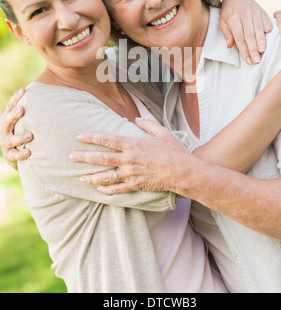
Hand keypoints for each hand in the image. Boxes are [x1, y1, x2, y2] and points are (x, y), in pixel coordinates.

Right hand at [0, 88, 31, 169]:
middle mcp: (5, 129)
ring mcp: (5, 142)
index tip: (24, 90)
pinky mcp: (9, 154)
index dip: (16, 98)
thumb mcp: (24, 120)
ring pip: (11, 139)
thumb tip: (52, 94)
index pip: (10, 106)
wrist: (13, 152)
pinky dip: (21, 154)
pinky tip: (28, 152)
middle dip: (14, 115)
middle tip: (22, 110)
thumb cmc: (21, 130)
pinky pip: (14, 155)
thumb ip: (33, 110)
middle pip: (8, 120)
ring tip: (30, 136)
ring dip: (20, 137)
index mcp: (8, 118)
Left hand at [70, 119, 185, 193]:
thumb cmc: (173, 150)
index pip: (107, 139)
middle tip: (71, 157)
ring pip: (105, 176)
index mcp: (132, 144)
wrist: (181, 171)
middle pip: (101, 158)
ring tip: (80, 178)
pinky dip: (106, 190)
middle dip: (84, 157)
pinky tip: (98, 189)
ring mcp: (130, 173)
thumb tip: (136, 119)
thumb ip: (147, 124)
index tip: (79, 136)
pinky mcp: (134, 185)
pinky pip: (117, 189)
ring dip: (91, 177)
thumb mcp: (161, 132)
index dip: (91, 138)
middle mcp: (128, 159)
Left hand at [220, 0, 272, 64]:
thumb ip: (226, 33)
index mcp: (233, 19)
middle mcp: (244, 16)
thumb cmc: (228, 12)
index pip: (239, 38)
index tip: (248, 60)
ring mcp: (253, 12)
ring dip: (261, 40)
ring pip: (258, 28)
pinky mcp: (261, 10)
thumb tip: (229, 45)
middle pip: (249, 35)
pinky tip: (269, 33)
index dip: (244, 50)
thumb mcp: (222, 22)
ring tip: (263, 51)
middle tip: (256, 60)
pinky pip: (265, 18)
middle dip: (253, 49)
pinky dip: (267, 25)